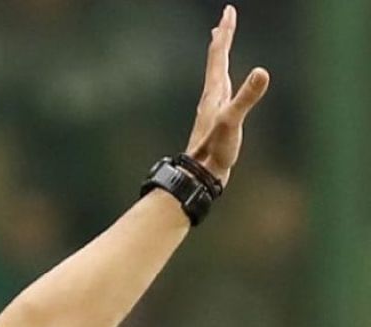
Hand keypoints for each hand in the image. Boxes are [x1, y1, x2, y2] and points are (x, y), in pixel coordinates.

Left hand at [185, 5, 269, 186]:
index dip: (225, 33)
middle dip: (222, 36)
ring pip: (216, 72)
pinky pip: (220, 88)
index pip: (219, 55)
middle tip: (225, 17)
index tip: (228, 11)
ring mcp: (213, 106)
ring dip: (219, 53)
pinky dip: (222, 76)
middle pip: (216, 59)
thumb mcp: (233, 120)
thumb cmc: (215, 149)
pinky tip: (223, 83)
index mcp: (214, 92)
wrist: (201, 173)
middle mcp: (211, 96)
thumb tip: (261, 72)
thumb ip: (247, 97)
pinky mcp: (217, 118)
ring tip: (218, 41)